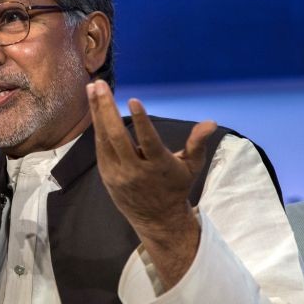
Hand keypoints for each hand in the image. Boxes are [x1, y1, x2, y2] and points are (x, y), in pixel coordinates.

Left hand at [86, 80, 216, 285]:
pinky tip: (95, 109)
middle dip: (106, 109)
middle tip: (100, 85)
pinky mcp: (107, 175)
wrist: (157, 219)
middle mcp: (135, 170)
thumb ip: (197, 143)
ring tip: (92, 89)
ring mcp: (118, 173)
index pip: (148, 141)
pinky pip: (100, 148)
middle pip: (117, 137)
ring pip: (104, 140)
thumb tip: (211, 122)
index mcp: (158, 166)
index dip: (141, 120)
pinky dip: (97, 127)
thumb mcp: (191, 167)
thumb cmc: (176, 187)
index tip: (133, 100)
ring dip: (97, 113)